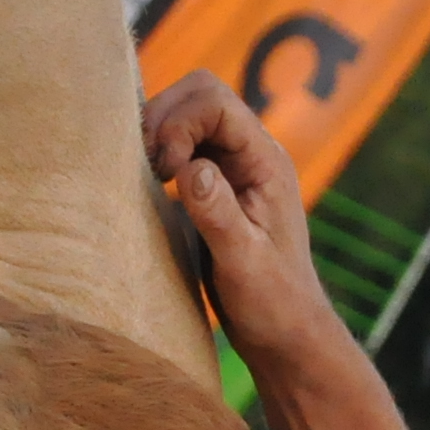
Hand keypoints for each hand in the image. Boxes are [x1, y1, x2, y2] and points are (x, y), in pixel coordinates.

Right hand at [146, 72, 352, 380]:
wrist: (285, 335)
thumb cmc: (273, 304)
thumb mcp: (244, 263)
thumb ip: (218, 213)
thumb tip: (191, 168)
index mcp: (266, 162)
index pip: (216, 101)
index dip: (179, 123)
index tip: (164, 170)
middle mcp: (250, 155)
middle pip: (200, 94)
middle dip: (164, 118)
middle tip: (147, 168)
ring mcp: (232, 169)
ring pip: (187, 117)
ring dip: (158, 135)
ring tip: (144, 178)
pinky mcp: (214, 187)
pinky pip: (181, 149)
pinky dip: (157, 156)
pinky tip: (148, 190)